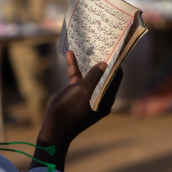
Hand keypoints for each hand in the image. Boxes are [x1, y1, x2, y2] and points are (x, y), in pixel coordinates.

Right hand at [30, 51, 122, 171]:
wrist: (54, 127)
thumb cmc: (70, 110)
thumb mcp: (83, 91)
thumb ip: (94, 76)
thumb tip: (104, 64)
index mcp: (106, 98)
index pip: (116, 77)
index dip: (115, 63)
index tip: (114, 49)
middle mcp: (99, 96)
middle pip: (103, 74)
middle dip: (100, 60)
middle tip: (100, 44)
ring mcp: (87, 95)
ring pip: (89, 75)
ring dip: (86, 62)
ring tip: (85, 46)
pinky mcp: (75, 94)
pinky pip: (77, 79)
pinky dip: (75, 68)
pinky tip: (70, 55)